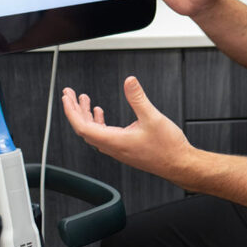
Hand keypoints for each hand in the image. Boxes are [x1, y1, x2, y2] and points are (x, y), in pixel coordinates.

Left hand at [61, 78, 194, 180]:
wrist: (179, 164)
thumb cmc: (168, 147)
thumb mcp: (153, 117)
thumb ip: (138, 98)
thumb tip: (129, 81)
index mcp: (115, 141)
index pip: (83, 127)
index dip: (72, 112)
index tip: (66, 98)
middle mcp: (113, 147)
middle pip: (84, 129)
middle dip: (75, 110)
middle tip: (70, 94)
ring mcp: (118, 149)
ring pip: (93, 133)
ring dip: (86, 115)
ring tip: (84, 100)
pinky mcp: (124, 149)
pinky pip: (103, 136)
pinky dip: (98, 122)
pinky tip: (101, 113)